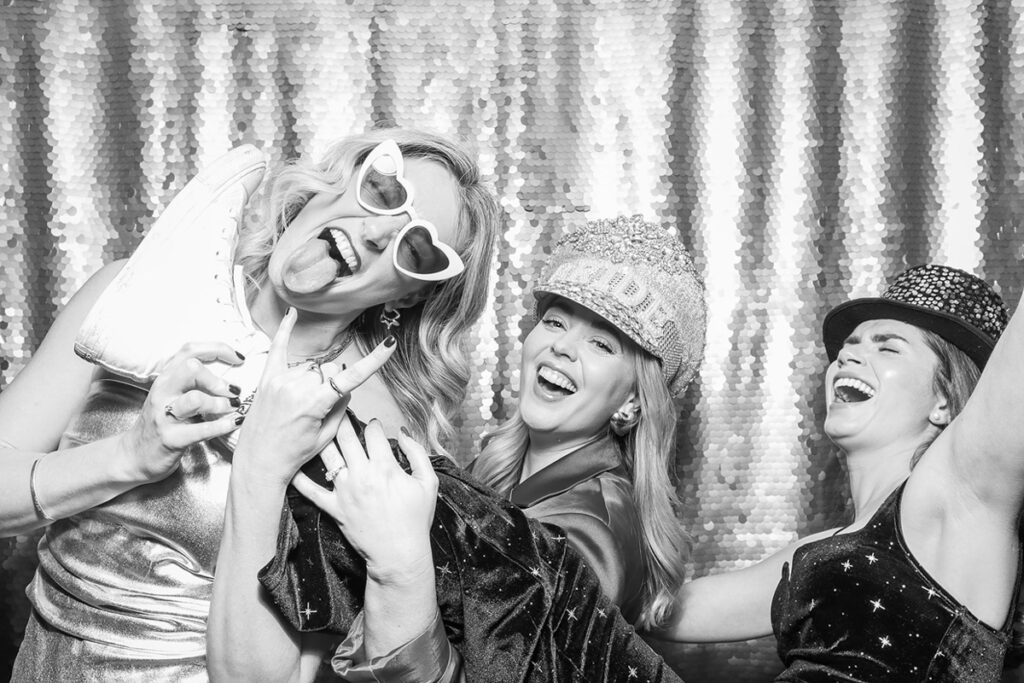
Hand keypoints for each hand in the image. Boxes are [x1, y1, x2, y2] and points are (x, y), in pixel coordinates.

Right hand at [121, 342, 244, 481]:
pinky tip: (236, 422)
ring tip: (233, 408)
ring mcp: (164, 415)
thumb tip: (233, 374)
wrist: (135, 456)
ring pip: (195, 399)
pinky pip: (201, 430)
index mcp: (166, 378)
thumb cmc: (162, 423)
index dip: (218, 349)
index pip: (190, 350)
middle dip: (217, 379)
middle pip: (191, 368)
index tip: (239, 358)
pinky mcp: (171, 439)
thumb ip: (194, 382)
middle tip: (233, 391)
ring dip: (220, 403)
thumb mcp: (172, 396)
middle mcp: (163, 392)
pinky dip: (223, 425)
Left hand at [232, 309, 396, 486]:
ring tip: (300, 405)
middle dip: (332, 385)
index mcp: (313, 404)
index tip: (389, 344)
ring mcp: (279, 381)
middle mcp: (295, 387)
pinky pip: (278, 349)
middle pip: (330, 371)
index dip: (373, 361)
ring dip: (314, 379)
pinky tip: (292, 314)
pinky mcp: (266, 379)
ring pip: (312, 367)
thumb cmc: (293, 455)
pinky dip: (285, 332)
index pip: (351, 377)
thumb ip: (340, 406)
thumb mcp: (326, 436)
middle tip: (320, 409)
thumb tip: (345, 385)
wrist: (258, 463)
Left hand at [293, 416, 438, 585]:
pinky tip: (293, 463)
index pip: (373, 432)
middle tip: (338, 412)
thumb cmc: (416, 520)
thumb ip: (417, 453)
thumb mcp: (428, 483)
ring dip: (322, 438)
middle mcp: (362, 475)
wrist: (399, 554)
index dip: (374, 423)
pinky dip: (299, 478)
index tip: (373, 424)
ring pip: (328, 456)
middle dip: (342, 419)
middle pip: (346, 436)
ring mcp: (345, 491)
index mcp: (385, 467)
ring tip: (318, 427)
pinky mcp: (334, 508)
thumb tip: (404, 432)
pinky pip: (311, 491)